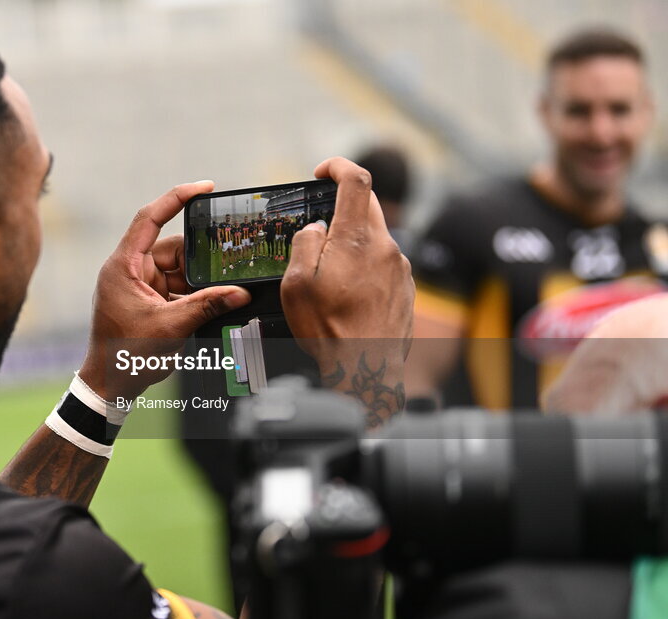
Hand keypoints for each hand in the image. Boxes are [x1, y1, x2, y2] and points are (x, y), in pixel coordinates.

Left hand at [79, 181, 251, 400]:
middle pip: (174, 247)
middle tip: (228, 268)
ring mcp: (141, 285)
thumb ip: (206, 307)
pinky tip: (212, 305)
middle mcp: (131, 270)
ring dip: (200, 283)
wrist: (112, 385)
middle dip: (201, 260)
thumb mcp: (171, 328)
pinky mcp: (151, 300)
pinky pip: (179, 287)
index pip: (150, 218)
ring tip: (219, 295)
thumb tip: (239, 293)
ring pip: (180, 269)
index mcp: (124, 266)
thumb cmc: (126, 356)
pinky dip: (196, 295)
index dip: (177, 198)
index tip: (205, 187)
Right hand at [281, 157, 413, 426]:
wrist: (366, 368)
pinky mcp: (406, 289)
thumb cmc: (329, 329)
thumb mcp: (297, 283)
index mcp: (357, 238)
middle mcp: (386, 247)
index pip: (356, 179)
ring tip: (330, 274)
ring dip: (353, 243)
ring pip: (376, 238)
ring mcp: (400, 268)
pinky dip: (366, 267)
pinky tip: (349, 294)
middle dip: (343, 205)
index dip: (338, 166)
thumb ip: (305, 243)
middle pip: (368, 206)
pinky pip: (384, 265)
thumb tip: (316, 228)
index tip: (323, 172)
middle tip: (320, 222)